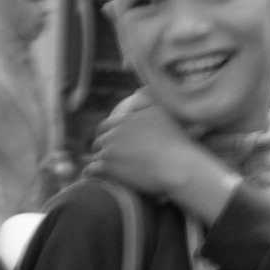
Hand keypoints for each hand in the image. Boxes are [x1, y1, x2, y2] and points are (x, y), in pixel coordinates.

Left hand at [89, 94, 236, 220]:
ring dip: (99, 161)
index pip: (107, 125)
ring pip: (96, 154)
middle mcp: (115, 130)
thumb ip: (147, 102)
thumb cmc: (177, 144)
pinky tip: (95, 177)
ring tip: (104, 170)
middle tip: (110, 158)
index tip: (112, 143)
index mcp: (127, 118)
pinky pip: (92, 169)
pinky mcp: (108, 166)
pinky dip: (92, 173)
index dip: (108, 134)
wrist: (178, 167)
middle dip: (103, 147)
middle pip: (100, 139)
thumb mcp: (163, 114)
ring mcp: (110, 148)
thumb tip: (138, 92)